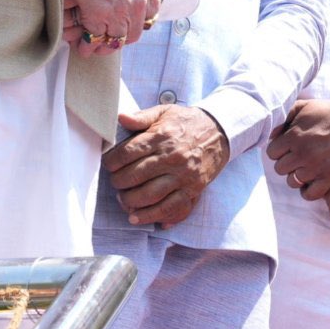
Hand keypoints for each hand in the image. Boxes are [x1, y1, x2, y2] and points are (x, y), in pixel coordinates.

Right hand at [59, 0, 166, 56]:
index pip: (148, 16)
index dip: (135, 21)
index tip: (125, 23)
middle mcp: (141, 2)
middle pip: (134, 32)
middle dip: (121, 37)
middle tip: (110, 39)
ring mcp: (120, 10)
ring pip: (116, 38)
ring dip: (104, 45)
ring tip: (94, 46)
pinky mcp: (98, 14)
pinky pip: (95, 36)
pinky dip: (87, 43)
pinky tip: (82, 45)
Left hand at [105, 104, 231, 226]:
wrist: (220, 131)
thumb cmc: (187, 122)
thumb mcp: (165, 112)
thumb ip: (141, 117)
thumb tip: (120, 117)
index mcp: (162, 136)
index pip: (128, 153)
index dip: (112, 161)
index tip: (109, 164)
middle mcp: (172, 157)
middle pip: (134, 176)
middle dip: (118, 181)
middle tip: (115, 181)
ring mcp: (183, 175)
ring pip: (148, 195)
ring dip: (129, 200)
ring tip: (123, 197)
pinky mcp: (192, 189)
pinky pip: (168, 208)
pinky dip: (149, 216)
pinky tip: (135, 217)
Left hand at [266, 94, 329, 200]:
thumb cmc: (329, 111)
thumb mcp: (304, 105)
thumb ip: (284, 115)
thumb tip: (272, 134)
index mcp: (293, 136)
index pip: (271, 153)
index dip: (279, 151)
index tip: (288, 148)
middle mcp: (302, 152)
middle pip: (280, 169)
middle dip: (287, 163)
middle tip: (298, 158)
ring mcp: (315, 166)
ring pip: (292, 182)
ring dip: (298, 176)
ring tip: (307, 168)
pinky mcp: (329, 175)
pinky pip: (311, 194)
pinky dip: (309, 191)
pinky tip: (313, 182)